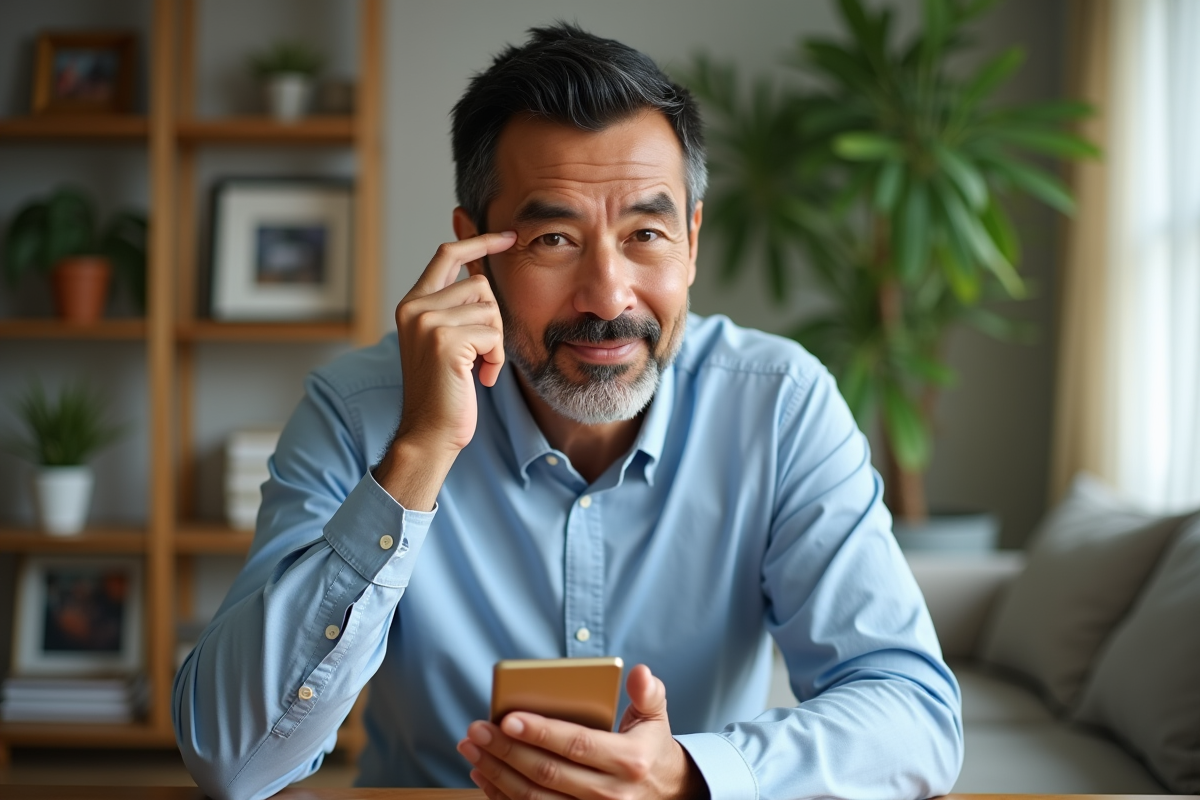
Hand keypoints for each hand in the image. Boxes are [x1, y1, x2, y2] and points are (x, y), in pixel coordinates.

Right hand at [373, 232, 515, 509]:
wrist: (429, 432)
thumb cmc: (445, 392)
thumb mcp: (449, 341)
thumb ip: (457, 308)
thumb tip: (482, 274)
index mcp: (413, 303)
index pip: (447, 254)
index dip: (479, 242)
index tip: (508, 236)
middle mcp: (415, 307)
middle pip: (480, 284)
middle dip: (493, 319)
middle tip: (482, 353)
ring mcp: (426, 322)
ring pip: (490, 309)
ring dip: (495, 342)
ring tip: (479, 366)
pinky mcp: (444, 340)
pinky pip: (492, 333)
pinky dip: (496, 358)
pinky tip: (481, 377)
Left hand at [457, 664, 707, 799]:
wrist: (665, 794)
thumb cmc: (648, 748)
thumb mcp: (655, 719)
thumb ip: (648, 693)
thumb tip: (639, 672)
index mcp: (629, 762)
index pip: (577, 745)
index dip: (540, 733)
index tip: (507, 718)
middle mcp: (610, 795)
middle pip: (547, 773)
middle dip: (506, 750)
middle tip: (477, 730)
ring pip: (534, 799)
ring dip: (497, 774)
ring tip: (472, 749)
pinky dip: (502, 796)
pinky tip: (483, 774)